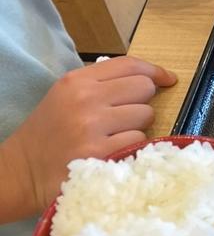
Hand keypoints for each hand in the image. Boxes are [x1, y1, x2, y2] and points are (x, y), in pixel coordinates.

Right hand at [0, 57, 175, 219]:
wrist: (23, 171)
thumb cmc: (52, 133)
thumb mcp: (67, 96)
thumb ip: (104, 84)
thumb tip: (153, 79)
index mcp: (77, 81)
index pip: (130, 65)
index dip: (155, 71)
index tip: (167, 80)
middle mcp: (85, 99)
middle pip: (144, 88)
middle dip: (143, 102)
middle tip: (126, 117)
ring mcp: (92, 127)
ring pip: (146, 116)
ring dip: (139, 127)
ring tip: (115, 136)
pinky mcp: (100, 154)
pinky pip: (139, 142)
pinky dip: (133, 148)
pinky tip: (114, 152)